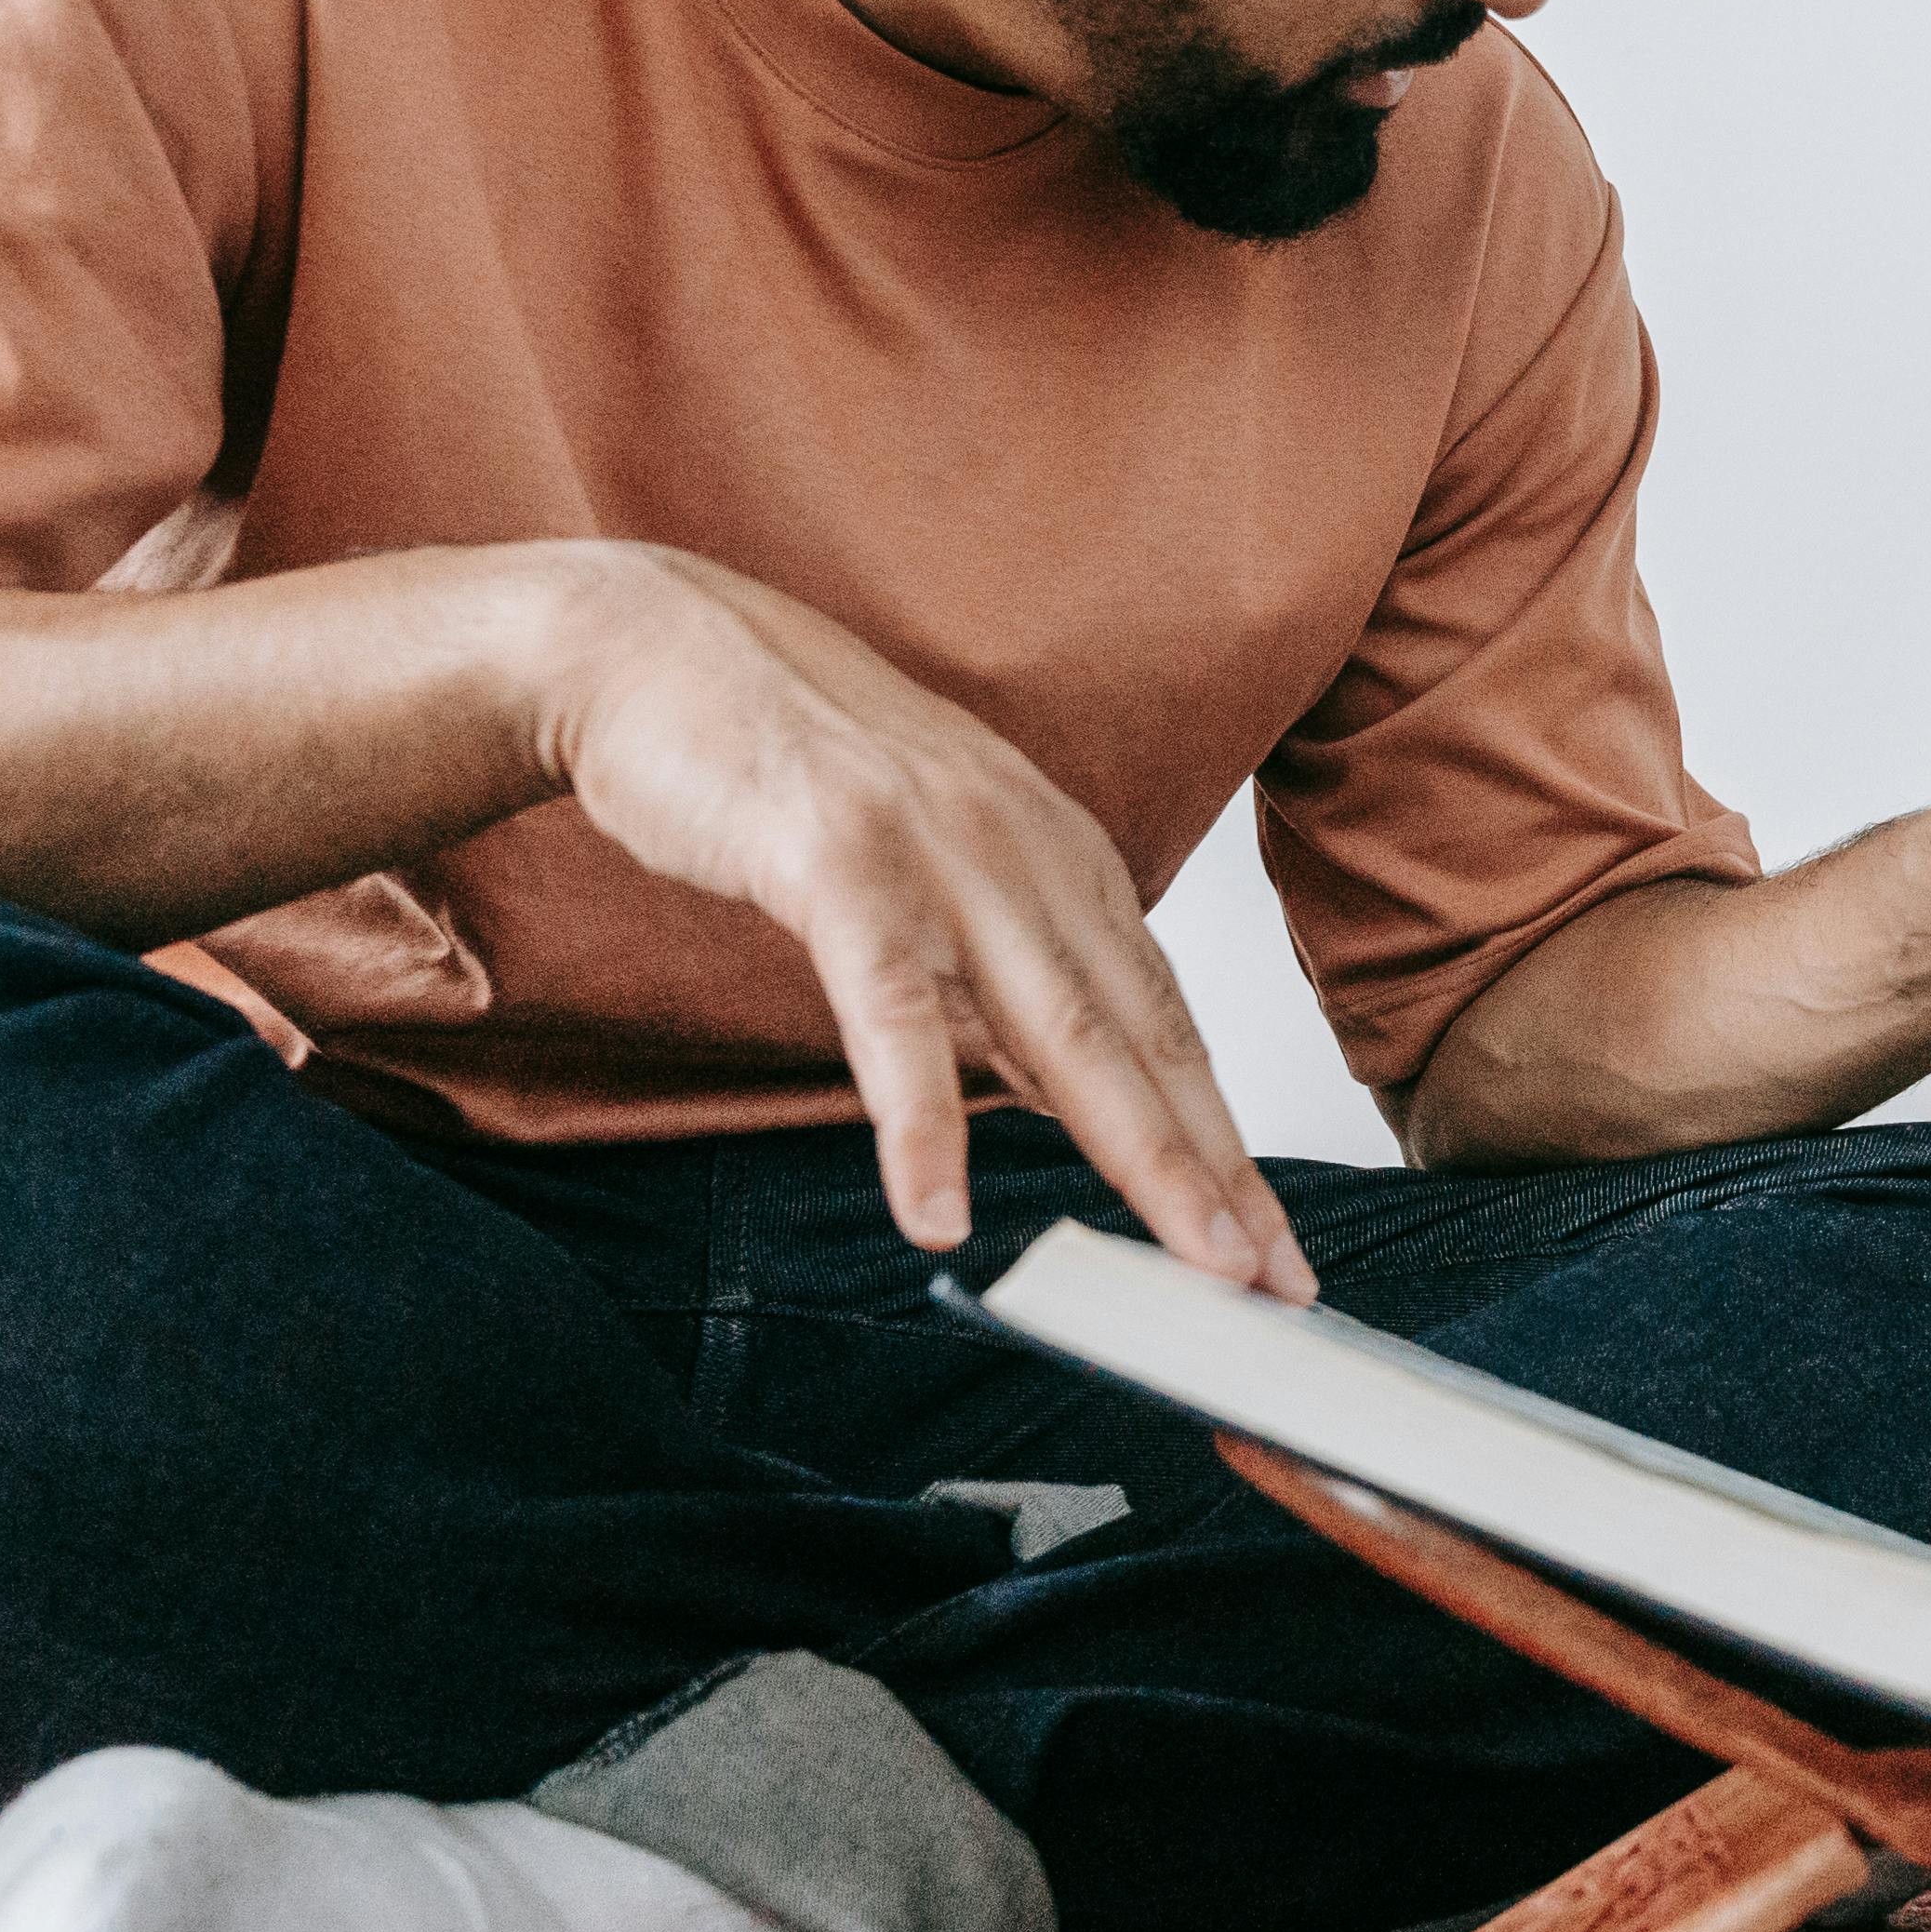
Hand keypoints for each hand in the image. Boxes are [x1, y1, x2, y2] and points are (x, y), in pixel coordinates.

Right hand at [542, 550, 1308, 1296]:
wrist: (653, 647)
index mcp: (1058, 853)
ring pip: (1064, 1031)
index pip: (1166, 1019)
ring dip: (1140, 1160)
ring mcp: (940, 851)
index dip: (1224, 1138)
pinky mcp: (837, 859)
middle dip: (1221, 1172)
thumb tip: (1056, 1085)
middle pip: (1147, 1038)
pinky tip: (933, 1214)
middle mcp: (1026, 849)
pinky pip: (891, 1012)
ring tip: (1192, 1266)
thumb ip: (994, 970)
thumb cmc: (785, 768)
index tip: (1272, 1246)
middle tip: (1277, 1283)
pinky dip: (919, 1120)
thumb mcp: (931, 869)